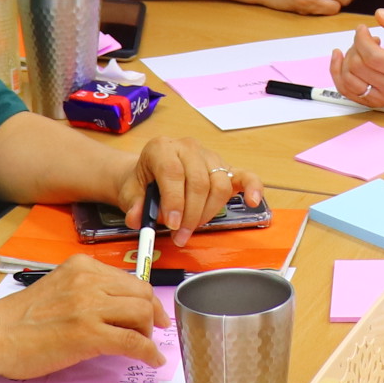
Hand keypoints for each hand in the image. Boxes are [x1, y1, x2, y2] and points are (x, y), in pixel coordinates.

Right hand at [0, 257, 162, 376]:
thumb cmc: (19, 319)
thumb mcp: (58, 289)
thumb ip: (85, 291)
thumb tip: (115, 309)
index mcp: (81, 267)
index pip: (128, 279)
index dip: (146, 298)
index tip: (152, 311)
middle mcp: (88, 280)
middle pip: (142, 293)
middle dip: (153, 313)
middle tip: (155, 330)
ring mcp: (89, 306)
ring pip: (142, 314)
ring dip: (149, 333)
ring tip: (144, 346)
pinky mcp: (89, 334)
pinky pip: (133, 341)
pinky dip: (149, 352)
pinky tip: (152, 360)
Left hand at [123, 134, 258, 242]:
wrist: (150, 173)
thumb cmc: (143, 182)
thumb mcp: (130, 193)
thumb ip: (133, 206)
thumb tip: (138, 219)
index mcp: (162, 148)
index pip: (173, 172)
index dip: (174, 201)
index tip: (173, 224)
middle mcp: (188, 147)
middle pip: (199, 182)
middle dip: (191, 214)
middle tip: (181, 235)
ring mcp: (210, 156)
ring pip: (219, 185)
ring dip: (208, 212)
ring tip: (193, 227)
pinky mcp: (226, 168)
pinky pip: (245, 176)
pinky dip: (252, 188)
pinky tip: (253, 201)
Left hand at [338, 8, 383, 104]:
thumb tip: (380, 15)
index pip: (372, 57)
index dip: (361, 39)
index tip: (362, 28)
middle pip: (358, 66)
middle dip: (356, 46)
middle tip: (366, 39)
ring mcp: (383, 99)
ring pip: (348, 78)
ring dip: (348, 58)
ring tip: (361, 50)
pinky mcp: (373, 102)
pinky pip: (344, 89)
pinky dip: (337, 72)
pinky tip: (341, 57)